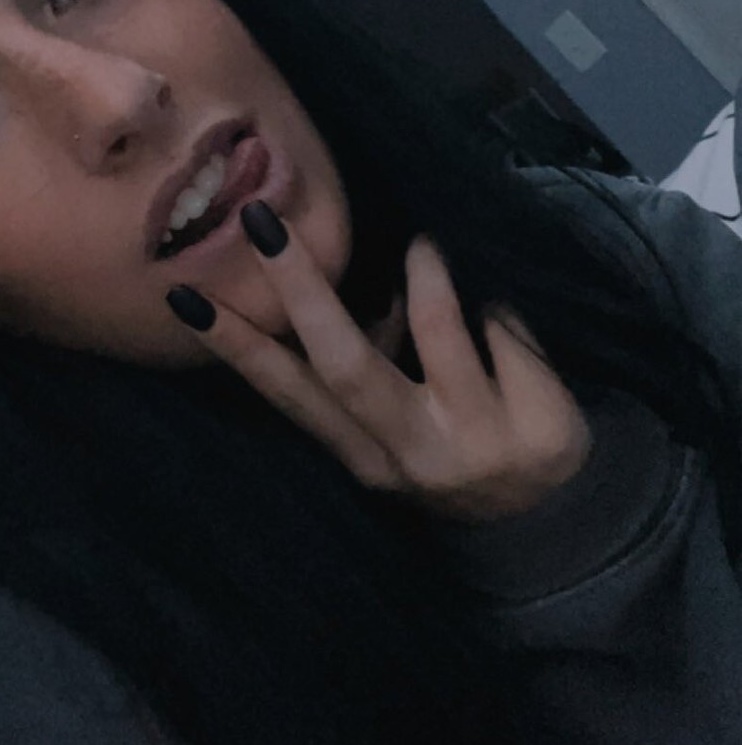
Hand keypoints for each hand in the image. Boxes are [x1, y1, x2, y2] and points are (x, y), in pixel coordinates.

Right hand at [166, 204, 590, 520]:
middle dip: (304, 291)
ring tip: (425, 249)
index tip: (188, 297)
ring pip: (440, 333)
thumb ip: (367, 374)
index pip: (292, 396)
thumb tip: (340, 295)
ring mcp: (477, 446)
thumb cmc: (456, 448)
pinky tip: (504, 327)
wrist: (556, 521)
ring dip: (428, 281)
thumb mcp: (398, 432)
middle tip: (266, 223)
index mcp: (366, 456)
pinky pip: (508, 337)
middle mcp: (413, 456)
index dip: (240, 348)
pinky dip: (502, 319)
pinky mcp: (540, 433)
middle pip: (347, 367)